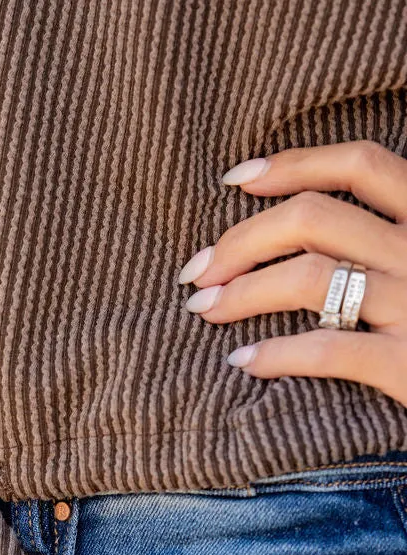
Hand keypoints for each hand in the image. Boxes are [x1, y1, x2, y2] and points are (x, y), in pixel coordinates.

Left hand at [179, 141, 406, 406]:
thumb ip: (385, 241)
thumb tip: (300, 230)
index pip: (362, 165)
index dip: (292, 164)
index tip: (234, 180)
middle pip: (316, 217)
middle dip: (241, 239)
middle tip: (199, 270)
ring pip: (310, 276)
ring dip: (241, 291)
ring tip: (206, 310)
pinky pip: (327, 349)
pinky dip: (274, 353)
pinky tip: (242, 360)